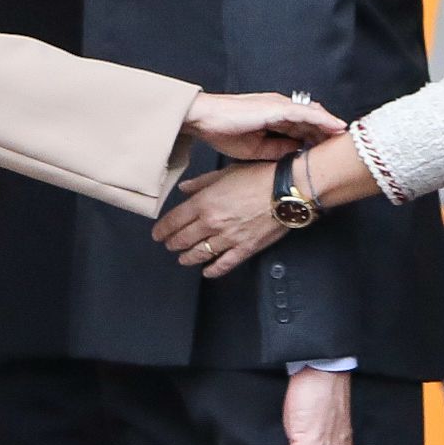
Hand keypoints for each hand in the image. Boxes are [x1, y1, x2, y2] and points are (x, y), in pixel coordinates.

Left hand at [155, 157, 291, 277]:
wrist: (286, 191)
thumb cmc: (257, 176)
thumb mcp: (226, 173)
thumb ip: (202, 182)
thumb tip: (183, 189)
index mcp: (204, 202)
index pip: (174, 221)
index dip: (163, 229)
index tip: (157, 234)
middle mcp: (211, 223)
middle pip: (183, 239)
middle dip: (172, 243)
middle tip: (169, 245)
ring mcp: (227, 239)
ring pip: (199, 254)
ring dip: (187, 257)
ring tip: (182, 258)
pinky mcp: (244, 249)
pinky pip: (224, 264)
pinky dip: (213, 270)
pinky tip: (207, 271)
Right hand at [181, 90, 341, 160]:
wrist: (205, 119)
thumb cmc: (224, 132)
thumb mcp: (257, 148)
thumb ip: (277, 149)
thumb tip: (295, 155)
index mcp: (274, 117)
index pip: (302, 128)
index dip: (318, 137)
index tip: (332, 149)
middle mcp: (280, 108)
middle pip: (312, 120)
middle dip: (329, 132)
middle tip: (345, 145)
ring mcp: (280, 106)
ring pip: (313, 115)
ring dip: (331, 126)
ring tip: (347, 136)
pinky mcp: (277, 108)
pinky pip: (306, 114)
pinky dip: (323, 120)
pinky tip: (335, 127)